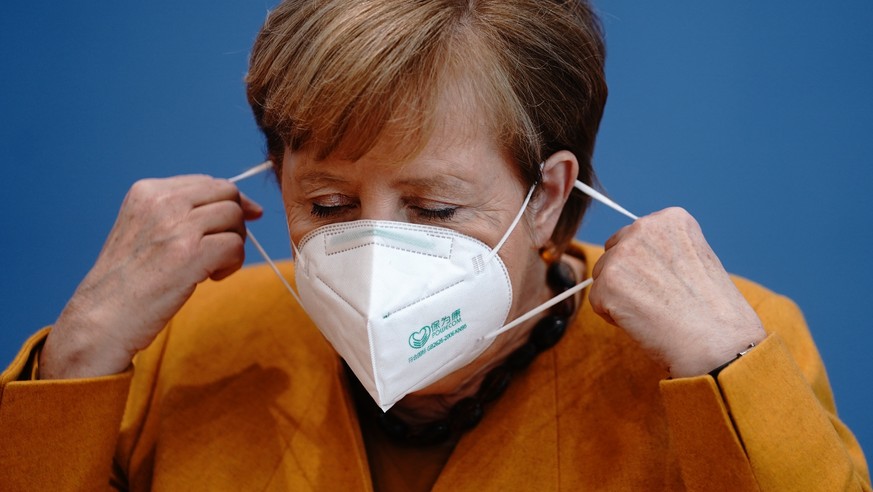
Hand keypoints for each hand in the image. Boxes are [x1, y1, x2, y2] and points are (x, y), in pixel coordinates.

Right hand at [40, 175, 262, 378]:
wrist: (101, 318)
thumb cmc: (128, 281)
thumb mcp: (144, 230)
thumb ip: (179, 213)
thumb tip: (237, 205)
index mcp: (147, 191)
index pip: (208, 182)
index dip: (232, 200)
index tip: (247, 216)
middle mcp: (161, 200)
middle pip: (228, 194)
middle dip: (237, 221)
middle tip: (224, 249)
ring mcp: (176, 225)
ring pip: (235, 218)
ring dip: (234, 244)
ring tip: (212, 268)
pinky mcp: (190, 252)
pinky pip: (235, 246)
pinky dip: (233, 264)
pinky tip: (211, 279)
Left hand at [589, 207, 764, 377]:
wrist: (719, 344)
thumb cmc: (712, 311)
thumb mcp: (696, 259)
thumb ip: (663, 249)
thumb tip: (631, 259)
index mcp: (670, 219)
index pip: (636, 236)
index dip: (648, 265)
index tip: (672, 283)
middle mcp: (644, 227)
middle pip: (613, 252)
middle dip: (628, 277)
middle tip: (660, 300)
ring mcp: (624, 253)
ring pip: (602, 277)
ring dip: (620, 297)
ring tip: (655, 311)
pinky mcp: (608, 281)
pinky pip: (597, 301)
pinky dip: (614, 317)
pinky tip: (643, 321)